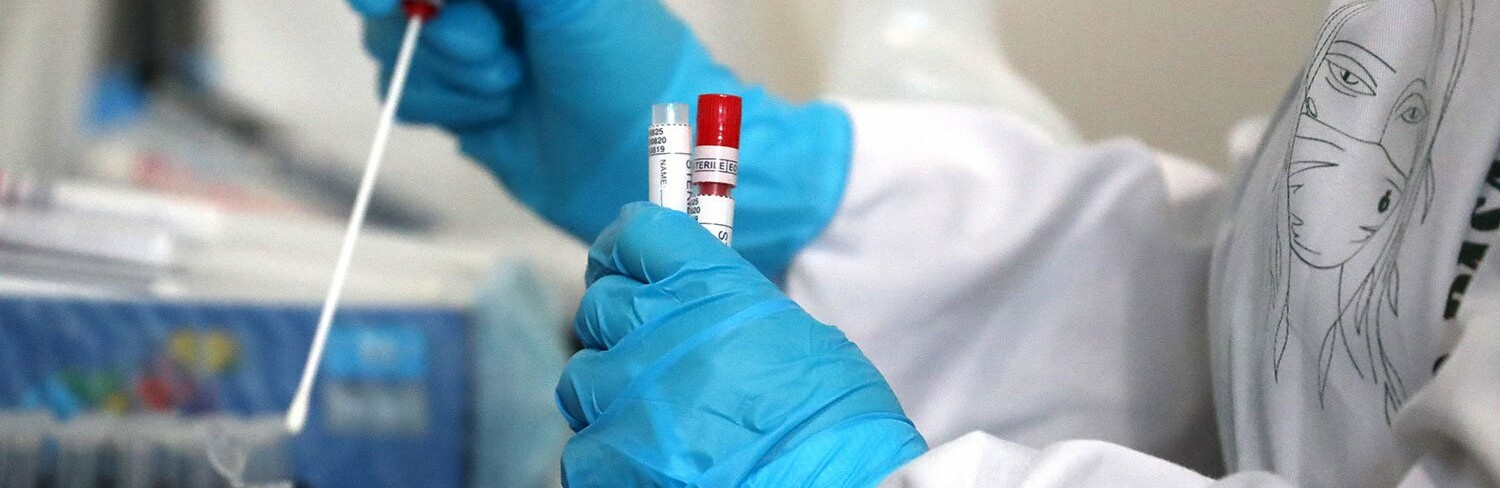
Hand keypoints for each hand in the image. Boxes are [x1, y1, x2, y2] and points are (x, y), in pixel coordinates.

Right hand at [347, 0, 851, 279]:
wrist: (649, 170)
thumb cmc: (631, 71)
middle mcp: (493, 2)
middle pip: (403, 2)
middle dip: (442, 33)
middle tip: (499, 54)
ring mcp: (473, 49)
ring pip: (394, 47)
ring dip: (448, 75)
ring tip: (512, 87)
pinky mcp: (463, 103)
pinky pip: (406, 95)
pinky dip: (445, 109)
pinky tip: (497, 114)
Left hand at [556, 203, 925, 485]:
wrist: (830, 486)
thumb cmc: (835, 421)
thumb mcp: (800, 336)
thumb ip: (733, 312)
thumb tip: (705, 311)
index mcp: (709, 288)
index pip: (635, 237)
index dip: (626, 249)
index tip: (625, 261)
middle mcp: (656, 330)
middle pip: (601, 304)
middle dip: (620, 322)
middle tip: (648, 347)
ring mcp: (625, 394)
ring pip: (583, 375)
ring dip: (610, 390)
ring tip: (654, 415)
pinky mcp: (605, 456)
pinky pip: (583, 444)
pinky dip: (610, 453)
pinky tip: (650, 460)